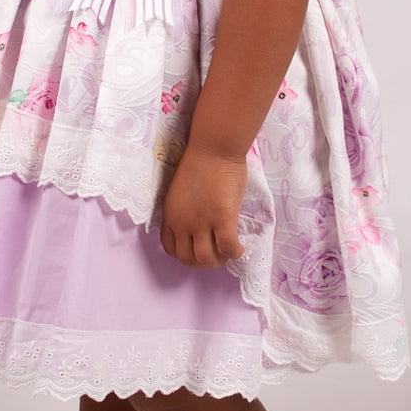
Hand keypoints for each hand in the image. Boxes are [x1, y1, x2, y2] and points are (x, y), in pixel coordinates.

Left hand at [160, 146, 247, 269]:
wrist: (214, 147)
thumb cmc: (201, 162)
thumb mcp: (180, 192)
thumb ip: (185, 211)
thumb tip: (198, 228)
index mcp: (170, 215)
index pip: (171, 248)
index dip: (185, 255)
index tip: (197, 250)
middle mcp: (182, 222)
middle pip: (187, 259)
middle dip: (202, 263)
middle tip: (216, 255)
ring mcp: (202, 222)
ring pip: (206, 259)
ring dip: (218, 261)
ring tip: (227, 253)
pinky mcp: (222, 219)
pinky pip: (228, 248)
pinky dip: (235, 253)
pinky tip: (240, 248)